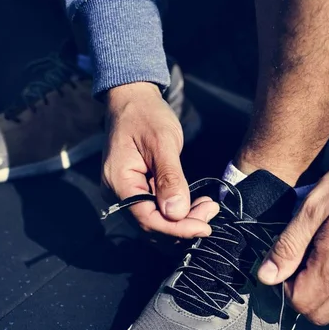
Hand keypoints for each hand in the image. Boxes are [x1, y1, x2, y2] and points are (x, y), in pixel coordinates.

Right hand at [103, 82, 217, 237]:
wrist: (134, 100)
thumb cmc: (146, 116)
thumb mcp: (163, 143)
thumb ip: (169, 178)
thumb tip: (176, 213)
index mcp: (119, 181)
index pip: (147, 218)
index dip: (176, 229)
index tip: (204, 227)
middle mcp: (117, 193)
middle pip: (151, 226)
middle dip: (183, 226)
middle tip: (211, 213)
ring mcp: (126, 193)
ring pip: (156, 222)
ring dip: (183, 221)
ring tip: (208, 207)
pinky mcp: (138, 191)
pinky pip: (157, 211)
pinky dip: (178, 212)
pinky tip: (197, 204)